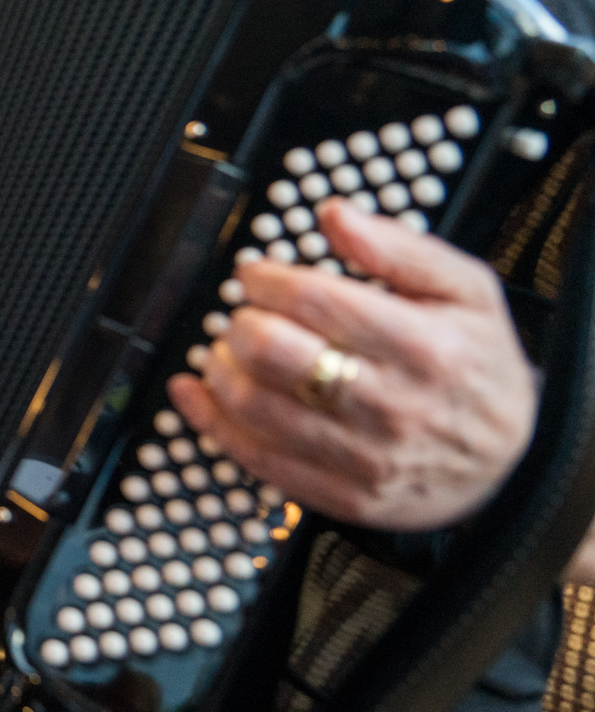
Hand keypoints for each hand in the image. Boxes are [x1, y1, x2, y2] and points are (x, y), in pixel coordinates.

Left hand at [168, 198, 534, 532]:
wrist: (513, 461)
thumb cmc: (476, 364)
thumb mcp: (465, 289)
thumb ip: (398, 247)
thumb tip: (334, 214)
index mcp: (427, 347)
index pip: (316, 302)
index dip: (268, 280)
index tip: (255, 274)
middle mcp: (395, 406)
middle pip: (274, 353)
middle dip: (242, 323)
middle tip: (245, 314)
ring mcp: (368, 458)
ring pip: (255, 407)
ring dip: (222, 368)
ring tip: (228, 350)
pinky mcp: (345, 496)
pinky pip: (257, 459)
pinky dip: (211, 422)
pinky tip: (197, 393)